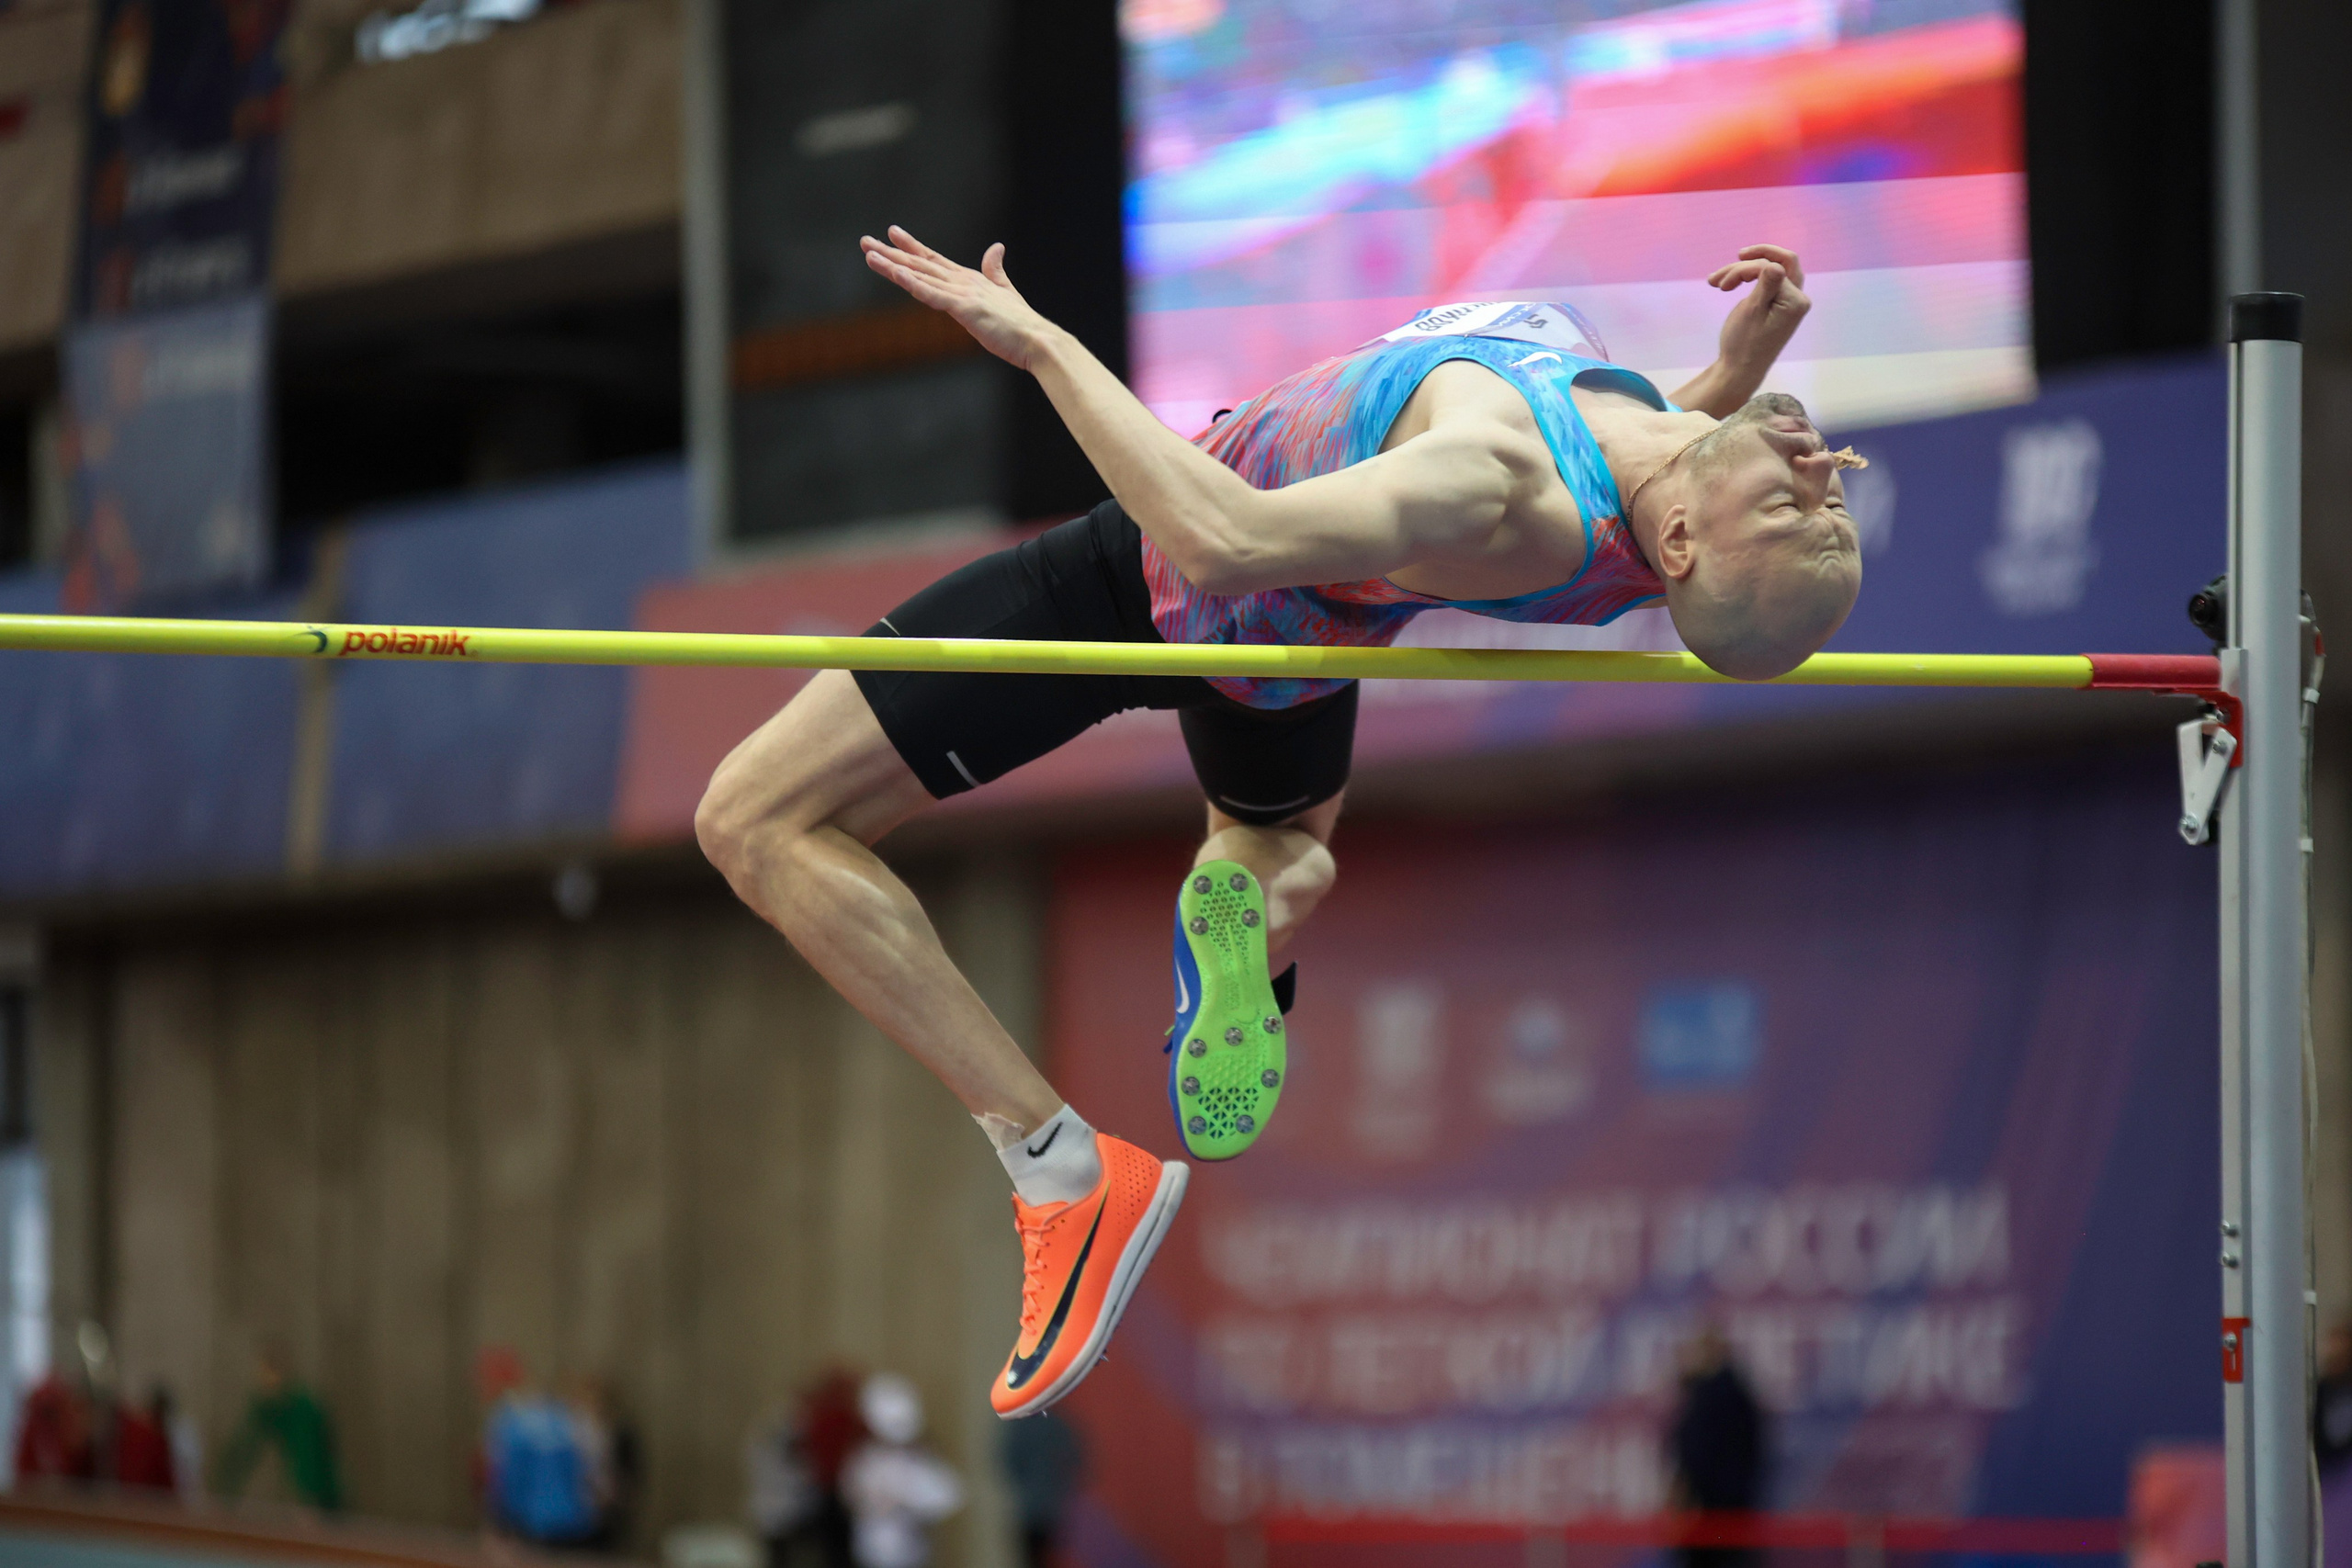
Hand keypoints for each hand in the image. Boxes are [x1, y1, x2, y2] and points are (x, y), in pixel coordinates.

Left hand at [862, 227, 1054, 370]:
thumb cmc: (1022, 325)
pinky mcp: (964, 309)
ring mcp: (963, 294)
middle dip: (891, 252)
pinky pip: (932, 295)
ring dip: (893, 265)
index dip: (912, 246)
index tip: (892, 233)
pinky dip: (913, 283)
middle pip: (920, 264)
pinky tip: (896, 274)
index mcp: (971, 280)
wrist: (1038, 340)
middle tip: (865, 241)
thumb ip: (997, 271)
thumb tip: (996, 247)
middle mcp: (963, 282)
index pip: (934, 260)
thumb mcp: (1006, 292)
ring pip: (920, 276)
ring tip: (869, 254)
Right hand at [1707, 243, 1810, 374]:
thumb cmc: (1743, 344)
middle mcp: (1799, 299)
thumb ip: (1767, 284)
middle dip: (1753, 261)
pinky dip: (1750, 279)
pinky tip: (1730, 284)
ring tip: (1716, 282)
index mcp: (1796, 301)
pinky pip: (1769, 282)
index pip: (1772, 267)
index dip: (1745, 270)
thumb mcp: (1752, 311)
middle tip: (1736, 255)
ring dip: (1744, 271)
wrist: (1739, 370)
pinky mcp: (1780, 306)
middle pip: (1780, 263)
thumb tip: (1775, 264)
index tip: (1721, 286)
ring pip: (1771, 271)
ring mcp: (1790, 303)